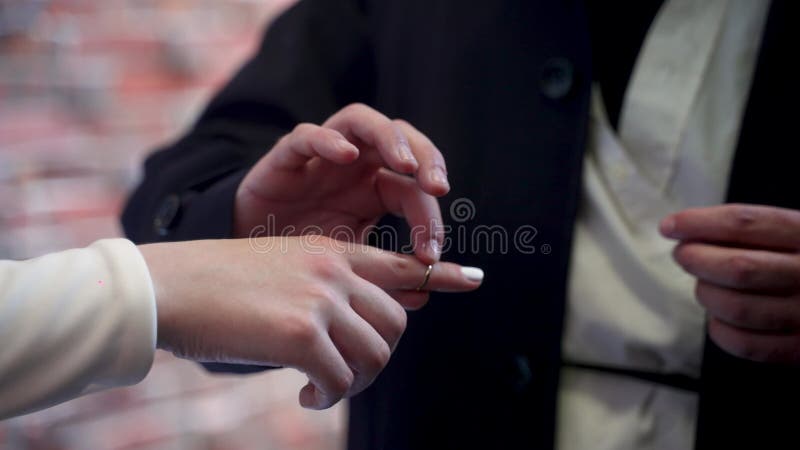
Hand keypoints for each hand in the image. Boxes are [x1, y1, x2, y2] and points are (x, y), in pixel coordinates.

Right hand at [139, 236, 482, 408]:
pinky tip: (308, 396)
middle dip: (379, 356)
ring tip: (325, 388)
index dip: (441, 275)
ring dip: (356, 381)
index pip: (401, 264)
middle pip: (395, 323)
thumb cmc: (220, 287)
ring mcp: (321, 298)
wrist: (170, 287)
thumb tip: (359, 334)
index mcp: (331, 253)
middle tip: (348, 375)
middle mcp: (334, 271)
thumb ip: (326, 294)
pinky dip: (330, 397)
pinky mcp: (302, 332)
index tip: (474, 279)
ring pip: (375, 354)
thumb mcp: (282, 274)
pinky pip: (341, 379)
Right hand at [234, 103, 449, 263]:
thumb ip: (386, 281)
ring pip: (363, 122)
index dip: (431, 219)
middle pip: (402, 140)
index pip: (415, 191)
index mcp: (376, 192)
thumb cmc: (299, 268)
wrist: (244, 270)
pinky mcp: (284, 159)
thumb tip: (426, 293)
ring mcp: (321, 159)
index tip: (432, 256)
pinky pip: (306, 136)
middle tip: (438, 188)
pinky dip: (328, 140)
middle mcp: (355, 168)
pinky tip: (346, 155)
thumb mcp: (349, 275)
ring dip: (391, 138)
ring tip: (406, 165)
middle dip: (427, 159)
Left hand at [661, 204, 799, 363]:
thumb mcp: (799, 233)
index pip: (747, 223)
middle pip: (738, 267)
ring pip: (736, 307)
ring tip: (704, 285)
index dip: (699, 223)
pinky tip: (717, 318)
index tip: (670, 226)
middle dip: (696, 259)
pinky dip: (720, 330)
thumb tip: (693, 230)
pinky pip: (747, 344)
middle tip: (683, 254)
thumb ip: (758, 231)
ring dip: (706, 293)